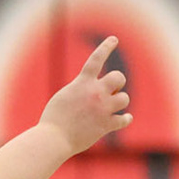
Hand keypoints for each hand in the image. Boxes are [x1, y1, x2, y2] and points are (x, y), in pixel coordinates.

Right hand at [37, 36, 132, 155]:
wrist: (53, 138)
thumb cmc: (53, 119)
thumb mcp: (64, 96)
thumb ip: (79, 90)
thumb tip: (93, 89)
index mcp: (82, 83)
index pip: (97, 59)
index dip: (106, 47)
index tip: (114, 39)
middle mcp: (95, 93)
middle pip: (118, 78)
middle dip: (117, 82)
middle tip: (112, 90)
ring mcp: (102, 109)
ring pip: (124, 98)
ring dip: (120, 101)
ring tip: (113, 107)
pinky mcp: (106, 125)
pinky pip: (124, 119)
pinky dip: (125, 119)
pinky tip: (124, 118)